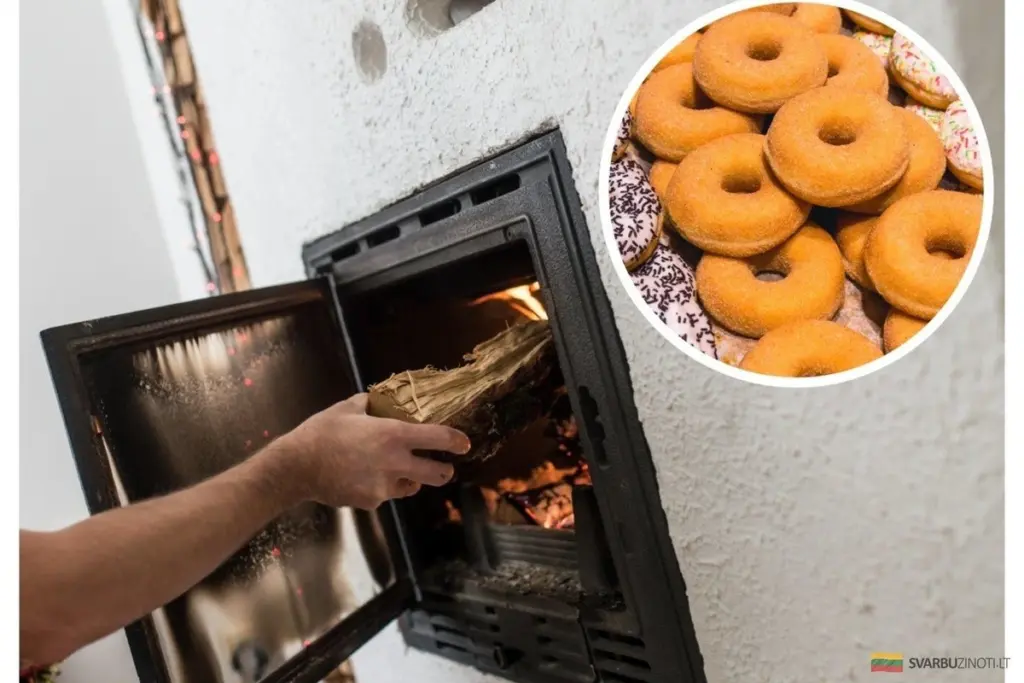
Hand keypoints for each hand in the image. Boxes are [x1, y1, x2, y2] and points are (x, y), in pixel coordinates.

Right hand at [269, 393, 470, 509]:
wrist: (296, 467)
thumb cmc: (322, 432)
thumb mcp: (348, 408)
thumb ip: (371, 404)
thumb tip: (380, 399)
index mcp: (393, 436)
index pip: (438, 439)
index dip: (456, 441)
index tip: (464, 444)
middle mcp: (395, 463)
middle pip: (437, 475)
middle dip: (445, 471)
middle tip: (443, 467)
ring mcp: (384, 487)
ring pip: (411, 487)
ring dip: (409, 480)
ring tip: (392, 470)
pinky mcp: (371, 502)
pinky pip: (386, 495)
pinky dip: (382, 488)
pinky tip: (363, 478)